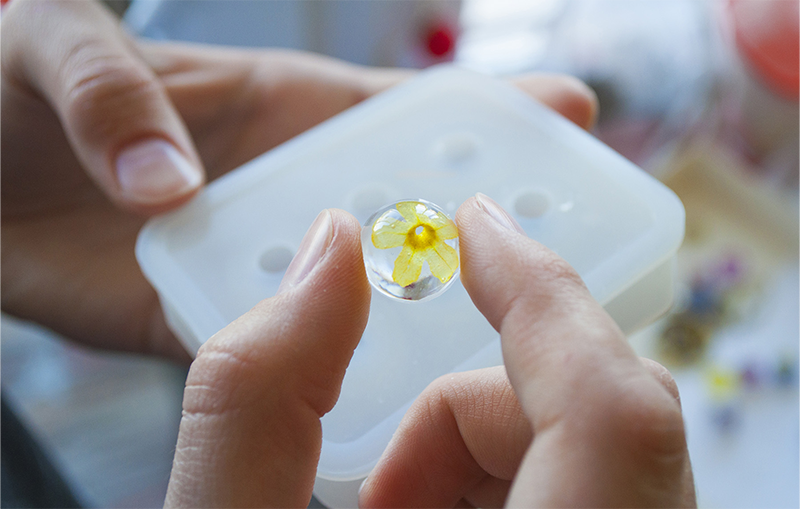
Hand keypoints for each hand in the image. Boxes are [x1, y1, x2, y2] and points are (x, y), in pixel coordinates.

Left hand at [0, 0, 595, 360]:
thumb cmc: (8, 84)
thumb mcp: (53, 45)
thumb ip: (115, 95)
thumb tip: (170, 183)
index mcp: (275, 109)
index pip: (396, 108)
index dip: (484, 107)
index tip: (566, 110)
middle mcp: (284, 191)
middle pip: (401, 206)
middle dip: (479, 217)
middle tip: (562, 239)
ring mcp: (252, 261)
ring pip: (353, 289)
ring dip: (411, 304)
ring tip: (488, 326)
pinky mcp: (198, 321)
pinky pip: (268, 352)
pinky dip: (311, 368)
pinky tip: (365, 386)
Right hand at [162, 194, 692, 508]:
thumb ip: (254, 400)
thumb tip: (327, 254)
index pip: (610, 410)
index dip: (546, 296)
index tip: (478, 227)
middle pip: (592, 423)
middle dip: (470, 412)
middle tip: (379, 482)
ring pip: (591, 449)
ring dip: (478, 459)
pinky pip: (590, 480)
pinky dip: (507, 483)